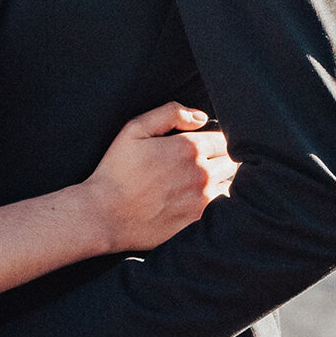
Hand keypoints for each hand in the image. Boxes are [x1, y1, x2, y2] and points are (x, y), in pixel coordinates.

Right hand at [86, 102, 235, 251]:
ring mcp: (203, 201)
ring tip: (199, 186)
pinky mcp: (199, 223)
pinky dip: (216, 205)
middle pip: (231, 162)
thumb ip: (171, 113)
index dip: (215, 142)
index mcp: (190, 148)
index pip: (224, 140)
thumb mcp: (134, 129)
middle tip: (202, 166)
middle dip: (221, 161)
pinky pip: (222, 210)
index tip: (204, 149)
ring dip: (220, 183)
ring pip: (229, 185)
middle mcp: (203, 174)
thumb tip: (201, 117)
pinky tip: (197, 203)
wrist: (104, 215)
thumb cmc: (116, 170)